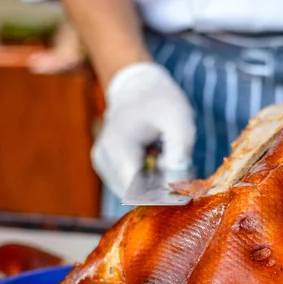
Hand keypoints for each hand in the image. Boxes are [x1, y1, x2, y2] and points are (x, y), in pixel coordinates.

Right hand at [91, 62, 195, 197]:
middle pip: (134, 193)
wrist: (138, 87)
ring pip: (130, 192)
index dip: (160, 196)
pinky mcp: (104, 166)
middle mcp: (103, 158)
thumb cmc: (161, 102)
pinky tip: (152, 159)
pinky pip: (127, 184)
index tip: (181, 190)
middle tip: (176, 167)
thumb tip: (176, 185)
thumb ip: (180, 154)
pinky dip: (144, 179)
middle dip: (158, 188)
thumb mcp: (179, 122)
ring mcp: (101, 163)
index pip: (136, 190)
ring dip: (151, 184)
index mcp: (118, 146)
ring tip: (163, 158)